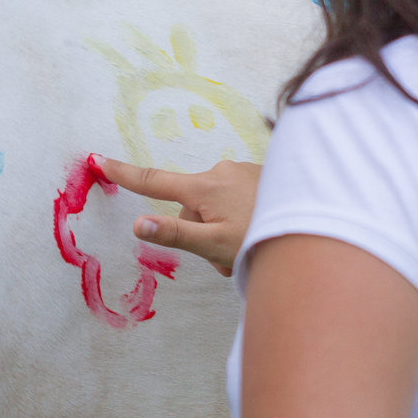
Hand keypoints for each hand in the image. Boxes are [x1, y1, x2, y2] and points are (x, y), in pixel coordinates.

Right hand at [94, 156, 259, 276]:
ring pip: (215, 207)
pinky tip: (262, 233)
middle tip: (226, 257)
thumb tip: (138, 225)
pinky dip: (241, 219)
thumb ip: (176, 234)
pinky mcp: (261, 175)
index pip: (153, 181)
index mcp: (204, 188)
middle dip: (202, 233)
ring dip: (224, 230)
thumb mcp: (215, 244)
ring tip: (248, 249)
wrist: (320, 226)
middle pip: (192, 207)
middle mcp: (221, 172)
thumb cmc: (265, 239)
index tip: (98, 161)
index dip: (124, 174)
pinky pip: (237, 201)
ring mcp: (242, 171)